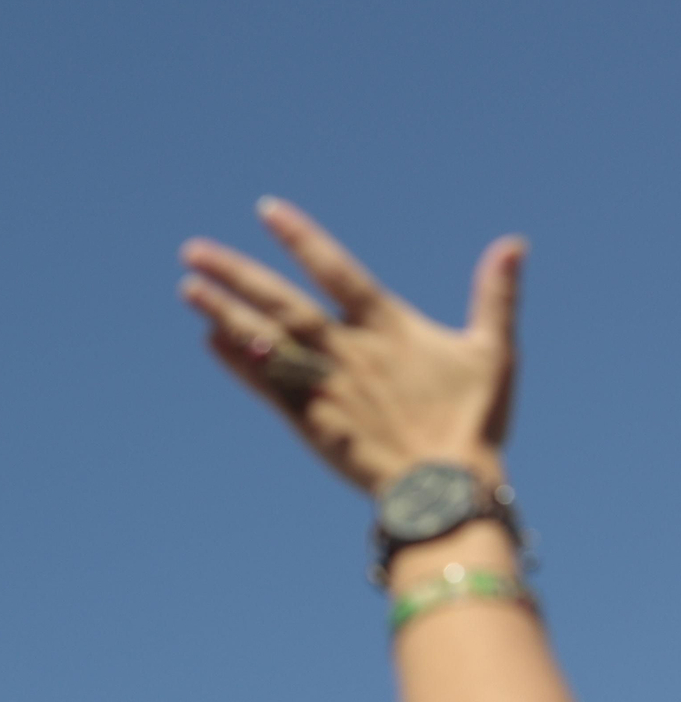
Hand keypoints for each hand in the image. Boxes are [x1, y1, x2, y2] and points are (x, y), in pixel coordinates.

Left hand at [178, 197, 526, 494]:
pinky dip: (237, 362)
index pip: (335, 269)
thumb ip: (496, 296)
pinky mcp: (309, 420)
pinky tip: (209, 340)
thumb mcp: (493, 353)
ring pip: (265, 340)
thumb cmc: (474, 422)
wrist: (446, 491)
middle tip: (192, 249)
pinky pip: (265, 385)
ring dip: (223, 312)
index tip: (265, 210)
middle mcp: (347, 350)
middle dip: (236, 273)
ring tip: (187, 287)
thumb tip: (514, 243)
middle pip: (282, 301)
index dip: (300, 237)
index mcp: (386, 327)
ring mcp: (324, 385)